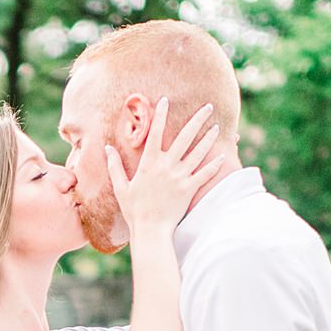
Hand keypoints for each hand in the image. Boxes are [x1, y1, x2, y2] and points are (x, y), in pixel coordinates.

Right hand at [108, 95, 219, 236]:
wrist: (150, 230)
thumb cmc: (133, 210)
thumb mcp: (121, 187)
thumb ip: (114, 166)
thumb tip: (107, 148)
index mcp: (149, 163)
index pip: (155, 132)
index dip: (160, 115)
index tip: (165, 101)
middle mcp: (166, 166)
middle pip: (185, 137)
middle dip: (198, 119)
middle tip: (208, 107)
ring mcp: (180, 177)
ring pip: (198, 152)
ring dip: (208, 138)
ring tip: (216, 127)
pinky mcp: (189, 189)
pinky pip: (205, 174)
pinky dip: (214, 165)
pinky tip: (222, 156)